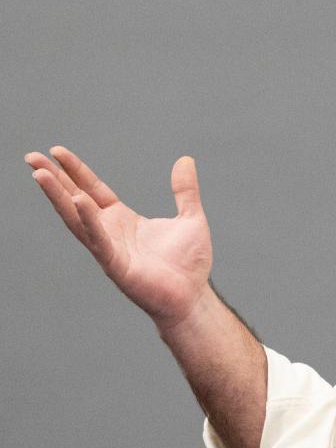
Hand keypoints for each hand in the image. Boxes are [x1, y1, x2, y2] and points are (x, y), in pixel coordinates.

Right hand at [25, 146, 213, 332]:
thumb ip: (185, 190)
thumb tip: (186, 160)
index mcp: (122, 220)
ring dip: (58, 196)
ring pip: (77, 218)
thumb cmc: (189, 263)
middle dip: (53, 179)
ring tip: (40, 174)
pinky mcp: (116, 264)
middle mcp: (109, 232)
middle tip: (31, 157)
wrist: (193, 296)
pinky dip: (88, 220)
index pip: (93, 189)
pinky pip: (98, 240)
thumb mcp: (190, 217)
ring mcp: (109, 248)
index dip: (75, 171)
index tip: (56, 151)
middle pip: (75, 199)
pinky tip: (79, 201)